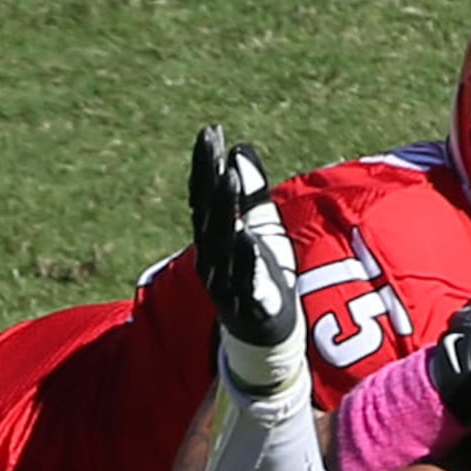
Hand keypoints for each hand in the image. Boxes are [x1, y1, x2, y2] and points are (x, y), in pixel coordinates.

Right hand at [188, 125, 299, 376]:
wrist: (265, 338)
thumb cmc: (261, 278)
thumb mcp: (260, 231)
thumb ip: (251, 194)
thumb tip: (241, 150)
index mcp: (214, 239)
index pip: (205, 196)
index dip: (206, 165)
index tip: (209, 133)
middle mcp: (212, 257)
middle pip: (209, 212)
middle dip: (210, 177)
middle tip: (212, 142)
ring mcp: (226, 282)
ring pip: (221, 242)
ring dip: (225, 210)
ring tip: (228, 179)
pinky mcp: (246, 305)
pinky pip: (243, 279)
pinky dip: (243, 258)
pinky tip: (245, 236)